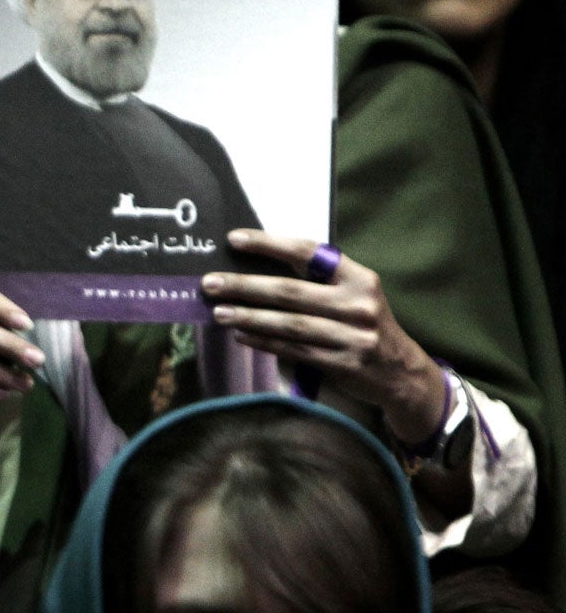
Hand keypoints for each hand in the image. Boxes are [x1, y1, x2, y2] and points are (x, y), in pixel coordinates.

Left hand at [204, 230, 442, 444]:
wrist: (401, 372)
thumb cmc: (363, 325)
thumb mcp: (353, 295)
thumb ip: (316, 281)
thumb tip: (255, 268)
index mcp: (359, 278)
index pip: (308, 252)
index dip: (268, 244)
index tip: (234, 239)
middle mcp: (358, 304)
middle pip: (290, 291)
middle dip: (245, 286)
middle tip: (210, 283)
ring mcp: (352, 336)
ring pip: (288, 323)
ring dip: (248, 317)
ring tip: (218, 311)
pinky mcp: (343, 363)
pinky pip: (293, 349)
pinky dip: (263, 341)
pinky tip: (240, 334)